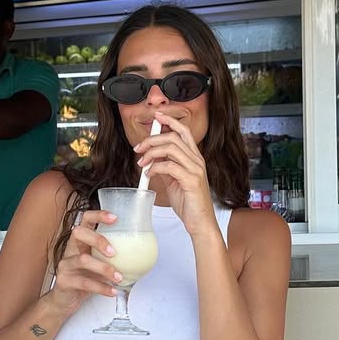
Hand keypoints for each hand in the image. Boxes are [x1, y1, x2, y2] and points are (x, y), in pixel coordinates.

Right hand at [44, 208, 122, 316]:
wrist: (64, 301)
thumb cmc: (83, 279)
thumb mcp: (96, 264)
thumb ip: (110, 258)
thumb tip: (137, 255)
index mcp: (80, 241)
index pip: (85, 219)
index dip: (98, 216)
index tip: (115, 218)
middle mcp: (70, 249)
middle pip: (79, 233)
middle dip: (98, 240)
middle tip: (114, 252)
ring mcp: (65, 265)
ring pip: (83, 260)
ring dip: (104, 268)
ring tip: (118, 277)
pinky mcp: (64, 281)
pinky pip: (84, 283)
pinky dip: (101, 287)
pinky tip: (112, 291)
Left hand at [133, 112, 217, 236]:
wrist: (200, 223)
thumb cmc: (189, 203)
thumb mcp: (175, 181)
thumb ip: (166, 167)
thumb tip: (151, 158)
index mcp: (195, 158)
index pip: (184, 132)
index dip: (170, 121)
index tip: (157, 116)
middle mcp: (197, 160)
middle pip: (173, 137)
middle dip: (152, 140)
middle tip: (138, 148)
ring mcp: (196, 170)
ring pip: (171, 148)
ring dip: (151, 153)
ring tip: (141, 164)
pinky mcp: (191, 181)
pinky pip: (169, 166)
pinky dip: (155, 168)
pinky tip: (148, 175)